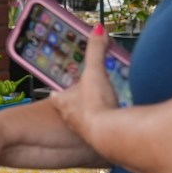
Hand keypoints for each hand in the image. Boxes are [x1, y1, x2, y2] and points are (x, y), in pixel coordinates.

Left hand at [50, 24, 120, 140]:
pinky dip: (105, 129)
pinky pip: (100, 134)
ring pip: (83, 123)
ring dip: (92, 117)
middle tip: (88, 99)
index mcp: (62, 102)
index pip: (56, 96)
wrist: (108, 136)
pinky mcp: (99, 143)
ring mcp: (83, 133)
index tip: (62, 89)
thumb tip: (98, 29)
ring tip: (103, 111)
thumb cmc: (95, 104)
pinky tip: (115, 127)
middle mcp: (69, 119)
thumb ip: (95, 50)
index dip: (59, 93)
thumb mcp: (95, 72)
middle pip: (70, 110)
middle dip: (78, 105)